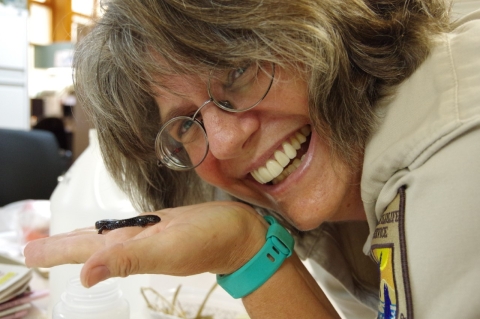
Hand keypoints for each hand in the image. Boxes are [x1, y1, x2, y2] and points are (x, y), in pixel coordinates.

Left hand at [24, 201, 267, 287]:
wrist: (240, 232)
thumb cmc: (210, 239)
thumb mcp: (167, 249)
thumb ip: (127, 260)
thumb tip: (83, 276)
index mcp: (128, 250)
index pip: (81, 251)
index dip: (52, 252)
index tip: (26, 251)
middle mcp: (133, 245)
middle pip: (86, 244)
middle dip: (57, 246)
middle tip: (31, 245)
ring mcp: (146, 236)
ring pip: (103, 237)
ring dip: (77, 239)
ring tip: (56, 240)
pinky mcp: (160, 226)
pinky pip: (125, 229)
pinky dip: (107, 230)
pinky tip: (104, 231)